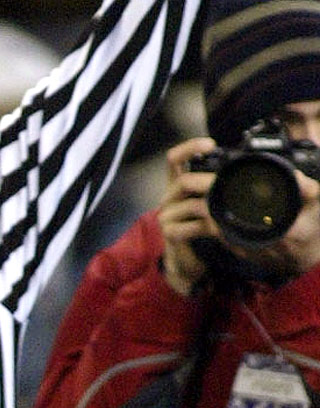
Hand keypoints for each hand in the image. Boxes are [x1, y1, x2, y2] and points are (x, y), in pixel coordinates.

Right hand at [158, 135, 216, 295]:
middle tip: (227, 186)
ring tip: (230, 213)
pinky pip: (193, 225)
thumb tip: (240, 168)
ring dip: (215, 209)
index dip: (190, 147)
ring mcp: (166, 217)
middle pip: (183, 180)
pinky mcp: (170, 233)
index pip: (174, 159)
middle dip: (208, 182)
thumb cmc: (198, 230)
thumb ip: (213, 186)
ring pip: (193, 204)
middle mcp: (168, 198)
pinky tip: (220, 229)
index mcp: (176, 186)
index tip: (211, 144)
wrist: (186, 263)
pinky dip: (210, 227)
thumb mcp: (207, 203)